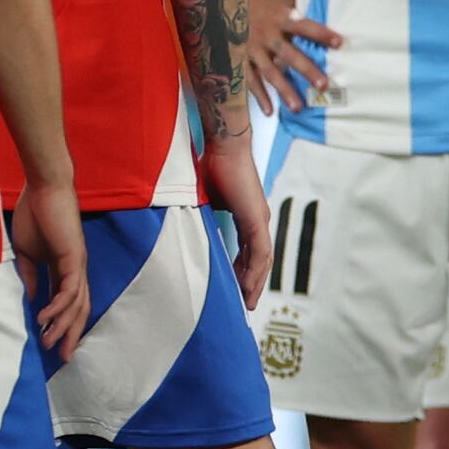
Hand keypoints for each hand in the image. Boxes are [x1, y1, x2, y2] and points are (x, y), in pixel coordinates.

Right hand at [14, 182, 91, 357]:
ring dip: (62, 326)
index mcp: (63, 269)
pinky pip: (69, 289)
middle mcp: (75, 270)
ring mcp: (77, 265)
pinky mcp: (73, 258)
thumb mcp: (26, 253)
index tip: (52, 346)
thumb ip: (30, 276)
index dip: (62, 325)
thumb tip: (31, 301)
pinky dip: (58, 306)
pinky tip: (44, 318)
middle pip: (79, 310)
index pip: (68, 304)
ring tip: (48, 343)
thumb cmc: (34, 215)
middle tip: (62, 358)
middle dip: (71, 335)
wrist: (43, 188)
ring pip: (76, 304)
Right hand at [205, 140, 272, 307]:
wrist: (224, 145)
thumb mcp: (204, 199)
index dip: (242, 268)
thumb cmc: (212, 165)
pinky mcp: (257, 218)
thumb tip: (187, 227)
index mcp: (248, 215)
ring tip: (246, 301)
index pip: (248, 249)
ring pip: (261, 259)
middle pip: (258, 259)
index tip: (234, 284)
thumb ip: (202, 216)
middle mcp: (257, 220)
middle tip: (244, 302)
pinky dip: (254, 271)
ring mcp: (259, 220)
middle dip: (251, 282)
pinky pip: (259, 252)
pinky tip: (247, 286)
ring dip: (254, 282)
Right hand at [246, 0, 340, 113]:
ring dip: (284, 90)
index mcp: (281, 17)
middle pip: (289, 54)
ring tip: (299, 108)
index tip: (339, 43)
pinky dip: (259, 96)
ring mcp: (253, 48)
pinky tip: (270, 111)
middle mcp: (267, 34)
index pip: (304, 26)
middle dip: (306, 69)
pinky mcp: (241, 58)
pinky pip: (251, 80)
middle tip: (323, 85)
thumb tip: (331, 14)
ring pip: (270, 72)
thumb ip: (302, 8)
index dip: (321, 34)